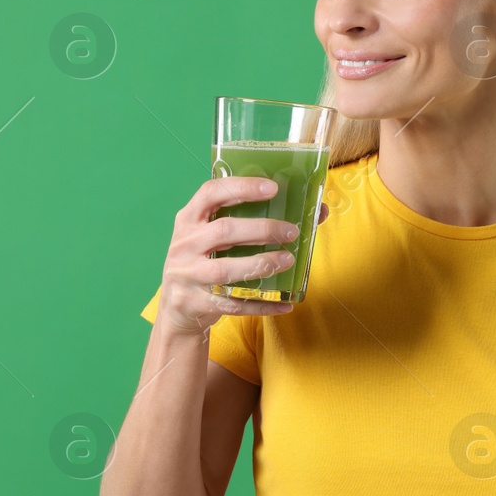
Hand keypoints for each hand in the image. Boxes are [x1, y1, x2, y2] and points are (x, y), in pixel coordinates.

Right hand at [156, 178, 329, 334]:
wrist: (177, 308)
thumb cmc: (206, 260)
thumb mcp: (215, 236)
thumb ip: (254, 220)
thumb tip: (318, 211)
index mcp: (189, 219)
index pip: (211, 192)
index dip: (241, 188)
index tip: (272, 188)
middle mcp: (185, 244)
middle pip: (224, 230)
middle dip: (262, 229)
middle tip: (291, 231)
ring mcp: (187, 274)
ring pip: (226, 270)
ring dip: (261, 264)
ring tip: (288, 260)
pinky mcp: (194, 302)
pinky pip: (233, 304)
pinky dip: (261, 305)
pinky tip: (285, 303)